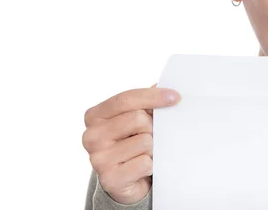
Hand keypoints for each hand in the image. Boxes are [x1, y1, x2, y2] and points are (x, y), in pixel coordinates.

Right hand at [82, 85, 180, 203]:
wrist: (127, 181)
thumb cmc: (132, 142)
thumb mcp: (136, 118)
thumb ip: (146, 102)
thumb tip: (166, 87)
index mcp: (94, 116)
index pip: (126, 99)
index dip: (152, 96)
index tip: (176, 97)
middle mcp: (91, 136)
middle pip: (137, 119)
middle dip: (153, 127)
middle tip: (152, 136)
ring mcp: (98, 159)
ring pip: (145, 141)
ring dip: (153, 148)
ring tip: (146, 153)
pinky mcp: (110, 179)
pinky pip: (145, 163)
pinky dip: (151, 165)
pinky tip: (143, 168)